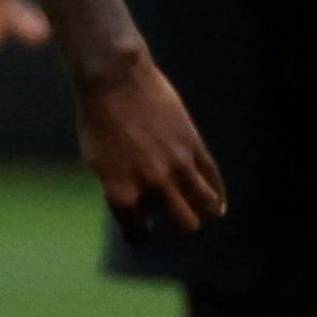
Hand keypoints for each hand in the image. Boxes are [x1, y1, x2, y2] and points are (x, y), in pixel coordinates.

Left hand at [76, 48, 223, 239]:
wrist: (115, 79)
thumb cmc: (98, 119)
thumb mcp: (97, 162)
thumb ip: (120, 189)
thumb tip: (145, 209)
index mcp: (122, 193)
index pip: (139, 235)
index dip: (141, 237)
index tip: (143, 233)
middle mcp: (152, 184)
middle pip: (183, 224)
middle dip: (179, 226)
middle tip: (174, 219)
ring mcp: (177, 165)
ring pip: (206, 206)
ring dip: (204, 213)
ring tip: (202, 212)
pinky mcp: (193, 145)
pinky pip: (212, 179)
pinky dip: (218, 196)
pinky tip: (218, 204)